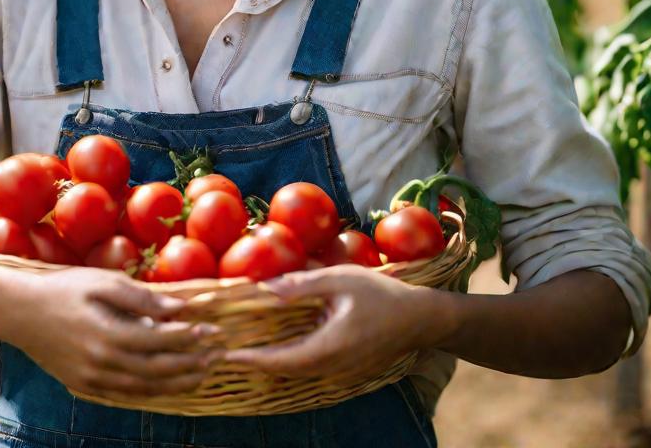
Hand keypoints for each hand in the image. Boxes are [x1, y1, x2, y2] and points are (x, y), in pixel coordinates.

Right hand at [0, 266, 221, 397]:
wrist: (20, 311)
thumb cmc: (64, 288)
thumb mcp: (103, 282)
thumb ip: (142, 297)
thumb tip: (179, 307)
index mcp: (108, 335)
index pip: (161, 341)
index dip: (190, 337)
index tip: (213, 330)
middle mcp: (102, 364)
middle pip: (158, 371)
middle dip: (191, 363)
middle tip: (217, 354)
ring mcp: (93, 379)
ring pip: (145, 389)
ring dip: (178, 382)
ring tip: (202, 372)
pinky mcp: (86, 386)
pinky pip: (127, 395)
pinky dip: (153, 391)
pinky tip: (169, 383)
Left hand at [223, 266, 447, 384]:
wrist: (420, 318)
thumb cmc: (382, 294)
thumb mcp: (342, 279)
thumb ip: (305, 283)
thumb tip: (268, 287)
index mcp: (331, 346)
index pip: (284, 360)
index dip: (255, 359)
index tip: (230, 356)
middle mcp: (334, 365)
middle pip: (288, 371)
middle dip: (259, 363)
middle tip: (232, 353)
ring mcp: (342, 370)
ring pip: (300, 372)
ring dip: (274, 363)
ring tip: (248, 349)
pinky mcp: (348, 367)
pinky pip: (313, 368)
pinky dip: (292, 359)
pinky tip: (281, 345)